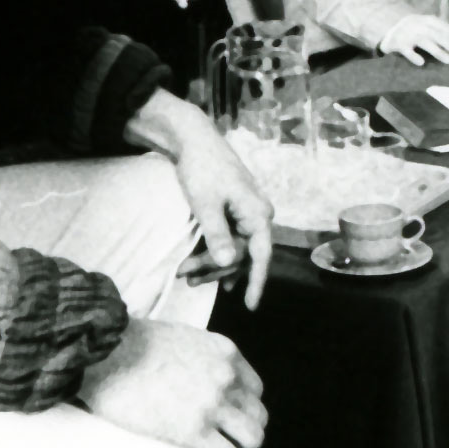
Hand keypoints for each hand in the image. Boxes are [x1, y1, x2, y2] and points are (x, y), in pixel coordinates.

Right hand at [80, 320, 266, 447]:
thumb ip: (198, 355)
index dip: (244, 411)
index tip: (230, 424)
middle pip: (257, 417)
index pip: (254, 390)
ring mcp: (213, 404)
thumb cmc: (128, 344)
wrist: (104, 353)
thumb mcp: (180, 337)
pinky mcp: (194, 430)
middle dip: (247, 435)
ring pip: (252, 440)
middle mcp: (227, 377)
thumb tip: (191, 377)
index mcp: (224, 353)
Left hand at [126, 90, 273, 309]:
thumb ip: (217, 235)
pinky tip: (205, 268)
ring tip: (187, 277)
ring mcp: (249, 212)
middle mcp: (259, 215)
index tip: (250, 307)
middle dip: (216, 270)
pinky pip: (232, 239)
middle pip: (244, 255)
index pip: (262, 256)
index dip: (256, 283)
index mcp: (258, 214)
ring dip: (212, 264)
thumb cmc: (202, 170)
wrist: (194, 140)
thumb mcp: (206, 204)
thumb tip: (227, 263)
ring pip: (236, 248)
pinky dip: (216, 253)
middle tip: (186, 278)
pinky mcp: (237, 210)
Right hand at [380, 14, 448, 63]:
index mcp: (432, 21)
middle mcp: (422, 25)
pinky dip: (414, 56)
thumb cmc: (417, 33)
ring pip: (426, 42)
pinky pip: (407, 50)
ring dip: (439, 52)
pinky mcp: (398, 43)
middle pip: (442, 37)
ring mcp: (409, 34)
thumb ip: (444, 35)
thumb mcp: (431, 29)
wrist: (390, 31)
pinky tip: (421, 63)